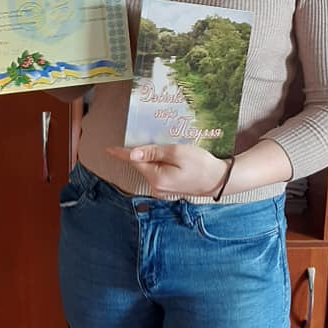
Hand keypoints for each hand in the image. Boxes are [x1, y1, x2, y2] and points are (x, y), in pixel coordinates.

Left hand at [106, 145, 228, 197]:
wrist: (219, 180)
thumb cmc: (201, 165)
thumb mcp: (178, 153)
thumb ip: (154, 152)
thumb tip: (132, 154)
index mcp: (156, 177)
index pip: (134, 161)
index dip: (121, 153)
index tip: (109, 149)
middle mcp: (156, 186)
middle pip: (142, 164)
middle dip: (143, 152)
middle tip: (153, 137)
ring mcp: (162, 190)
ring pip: (150, 168)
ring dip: (153, 157)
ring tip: (170, 148)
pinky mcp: (169, 189)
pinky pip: (158, 173)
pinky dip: (160, 164)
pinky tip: (172, 158)